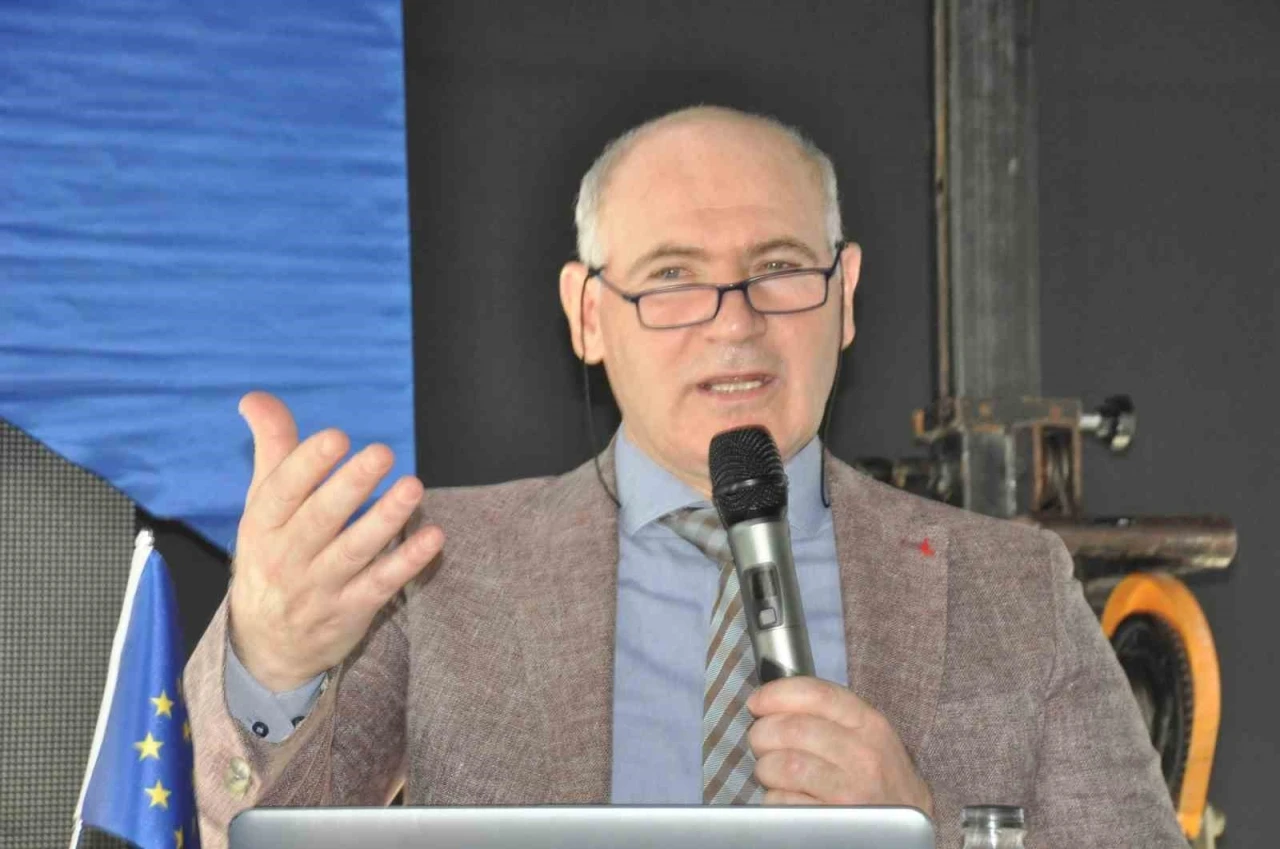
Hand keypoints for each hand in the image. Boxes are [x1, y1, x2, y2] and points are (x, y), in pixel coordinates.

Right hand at [227, 391, 443, 691]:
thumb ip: (271, 449)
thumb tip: (255, 397)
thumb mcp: (262, 506)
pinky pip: (382, 584)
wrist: (266, 646)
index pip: (282, 492)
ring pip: (355, 551)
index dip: (307, 463)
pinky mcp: (352, 611)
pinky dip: (408, 562)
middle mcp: (287, 557)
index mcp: (262, 526)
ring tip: (413, 487)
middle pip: (320, 519)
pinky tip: (433, 537)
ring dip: (386, 519)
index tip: (337, 436)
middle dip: (350, 486)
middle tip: (382, 452)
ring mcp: (320, 588)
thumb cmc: (271, 555)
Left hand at [747, 676, 932, 814]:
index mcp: (869, 724)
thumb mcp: (869, 737)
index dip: (777, 694)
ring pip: (783, 765)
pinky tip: (786, 798)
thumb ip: (830, 715)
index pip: (816, 694)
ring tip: (773, 772)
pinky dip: (774, 798)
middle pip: (792, 729)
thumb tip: (771, 702)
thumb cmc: (879, 778)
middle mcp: (863, 755)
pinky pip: (783, 802)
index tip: (757, 703)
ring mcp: (850, 790)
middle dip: (763, 734)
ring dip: (766, 768)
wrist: (908, 830)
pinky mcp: (834, 822)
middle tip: (761, 742)